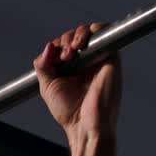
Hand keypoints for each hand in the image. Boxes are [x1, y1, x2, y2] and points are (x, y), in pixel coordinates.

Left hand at [34, 23, 121, 141]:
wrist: (84, 125)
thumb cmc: (69, 112)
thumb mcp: (47, 86)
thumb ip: (43, 65)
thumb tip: (48, 46)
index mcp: (74, 68)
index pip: (65, 44)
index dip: (57, 45)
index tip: (52, 59)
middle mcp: (88, 62)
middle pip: (77, 35)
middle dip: (65, 40)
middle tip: (63, 58)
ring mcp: (100, 59)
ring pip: (90, 31)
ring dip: (76, 35)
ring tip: (70, 52)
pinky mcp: (111, 57)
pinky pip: (105, 31)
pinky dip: (91, 31)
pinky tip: (79, 46)